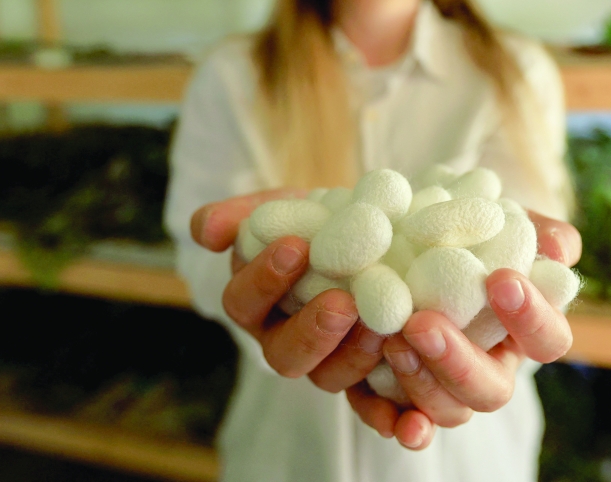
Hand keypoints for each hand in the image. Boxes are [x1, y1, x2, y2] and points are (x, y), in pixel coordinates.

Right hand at [191, 192, 385, 389]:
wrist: (368, 234)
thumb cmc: (313, 220)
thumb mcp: (277, 209)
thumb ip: (238, 216)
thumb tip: (204, 230)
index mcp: (253, 304)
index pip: (243, 302)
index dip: (265, 279)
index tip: (297, 245)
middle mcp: (284, 340)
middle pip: (285, 354)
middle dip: (312, 330)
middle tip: (341, 302)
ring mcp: (326, 363)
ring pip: (328, 377)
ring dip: (353, 354)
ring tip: (379, 322)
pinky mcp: (366, 375)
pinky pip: (371, 399)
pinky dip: (388, 401)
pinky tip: (407, 385)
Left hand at [345, 211, 581, 449]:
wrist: (410, 230)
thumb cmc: (471, 230)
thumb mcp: (505, 221)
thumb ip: (538, 231)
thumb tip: (558, 250)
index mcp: (525, 330)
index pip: (547, 340)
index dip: (531, 317)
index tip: (500, 279)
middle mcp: (490, 368)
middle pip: (491, 391)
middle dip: (459, 362)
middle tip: (422, 324)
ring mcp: (447, 388)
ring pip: (448, 410)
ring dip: (421, 381)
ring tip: (392, 338)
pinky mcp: (400, 396)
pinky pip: (403, 425)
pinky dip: (398, 426)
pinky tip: (397, 424)